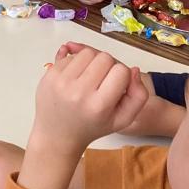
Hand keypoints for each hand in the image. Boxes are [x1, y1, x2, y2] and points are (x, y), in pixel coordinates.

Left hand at [52, 46, 184, 136]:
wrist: (57, 135)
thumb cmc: (91, 127)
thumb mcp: (122, 120)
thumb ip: (138, 96)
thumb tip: (134, 70)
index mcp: (99, 105)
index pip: (121, 70)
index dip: (123, 76)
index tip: (116, 86)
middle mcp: (79, 92)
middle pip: (105, 57)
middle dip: (108, 66)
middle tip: (102, 81)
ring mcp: (61, 82)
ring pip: (87, 52)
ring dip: (92, 62)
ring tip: (89, 79)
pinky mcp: (50, 75)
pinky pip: (71, 56)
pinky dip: (77, 63)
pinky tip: (76, 79)